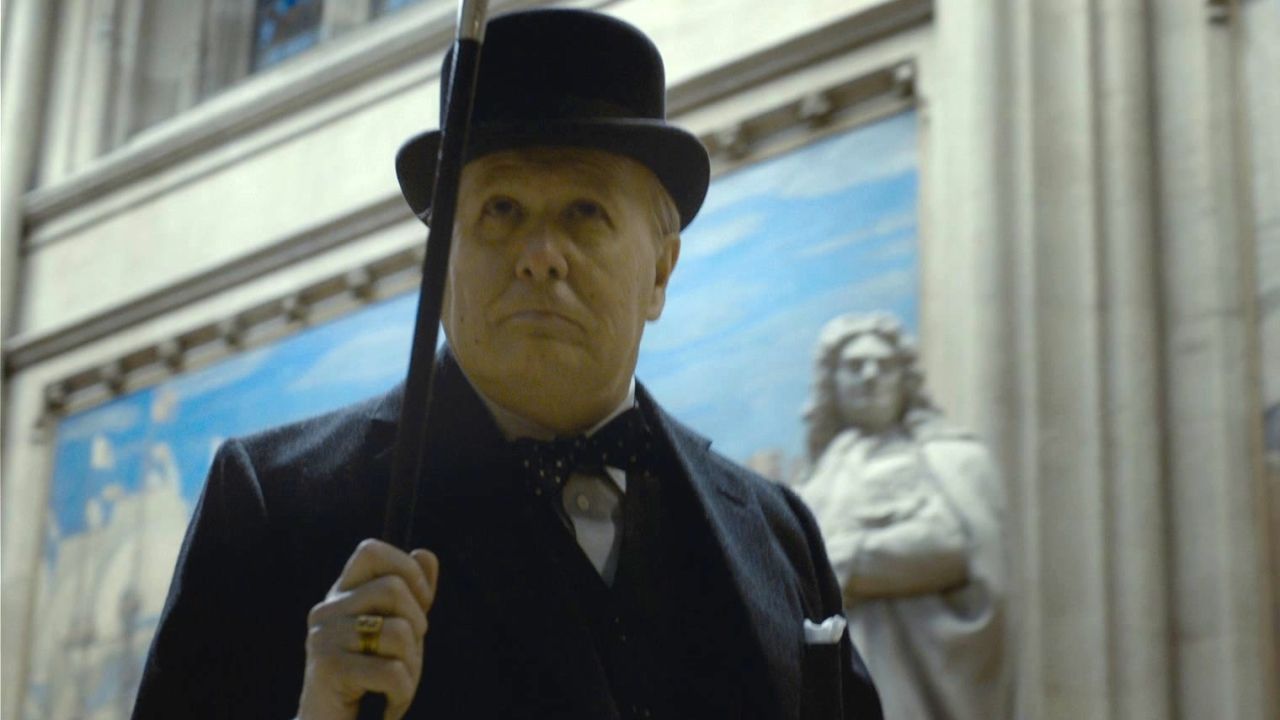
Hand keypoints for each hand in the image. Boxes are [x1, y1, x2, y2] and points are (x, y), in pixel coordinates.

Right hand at [297, 539, 439, 719]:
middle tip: (408, 656)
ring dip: (413, 666)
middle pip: (394, 588)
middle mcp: (327, 610)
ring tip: (397, 686)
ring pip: (398, 631)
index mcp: (342, 595)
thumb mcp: (398, 633)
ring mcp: (323, 637)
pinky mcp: (327, 669)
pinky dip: (402, 694)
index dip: (407, 570)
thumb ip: (413, 596)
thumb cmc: (369, 680)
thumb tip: (426, 554)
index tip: (420, 604)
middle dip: (418, 625)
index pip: (370, 550)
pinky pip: (390, 671)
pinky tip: (390, 707)